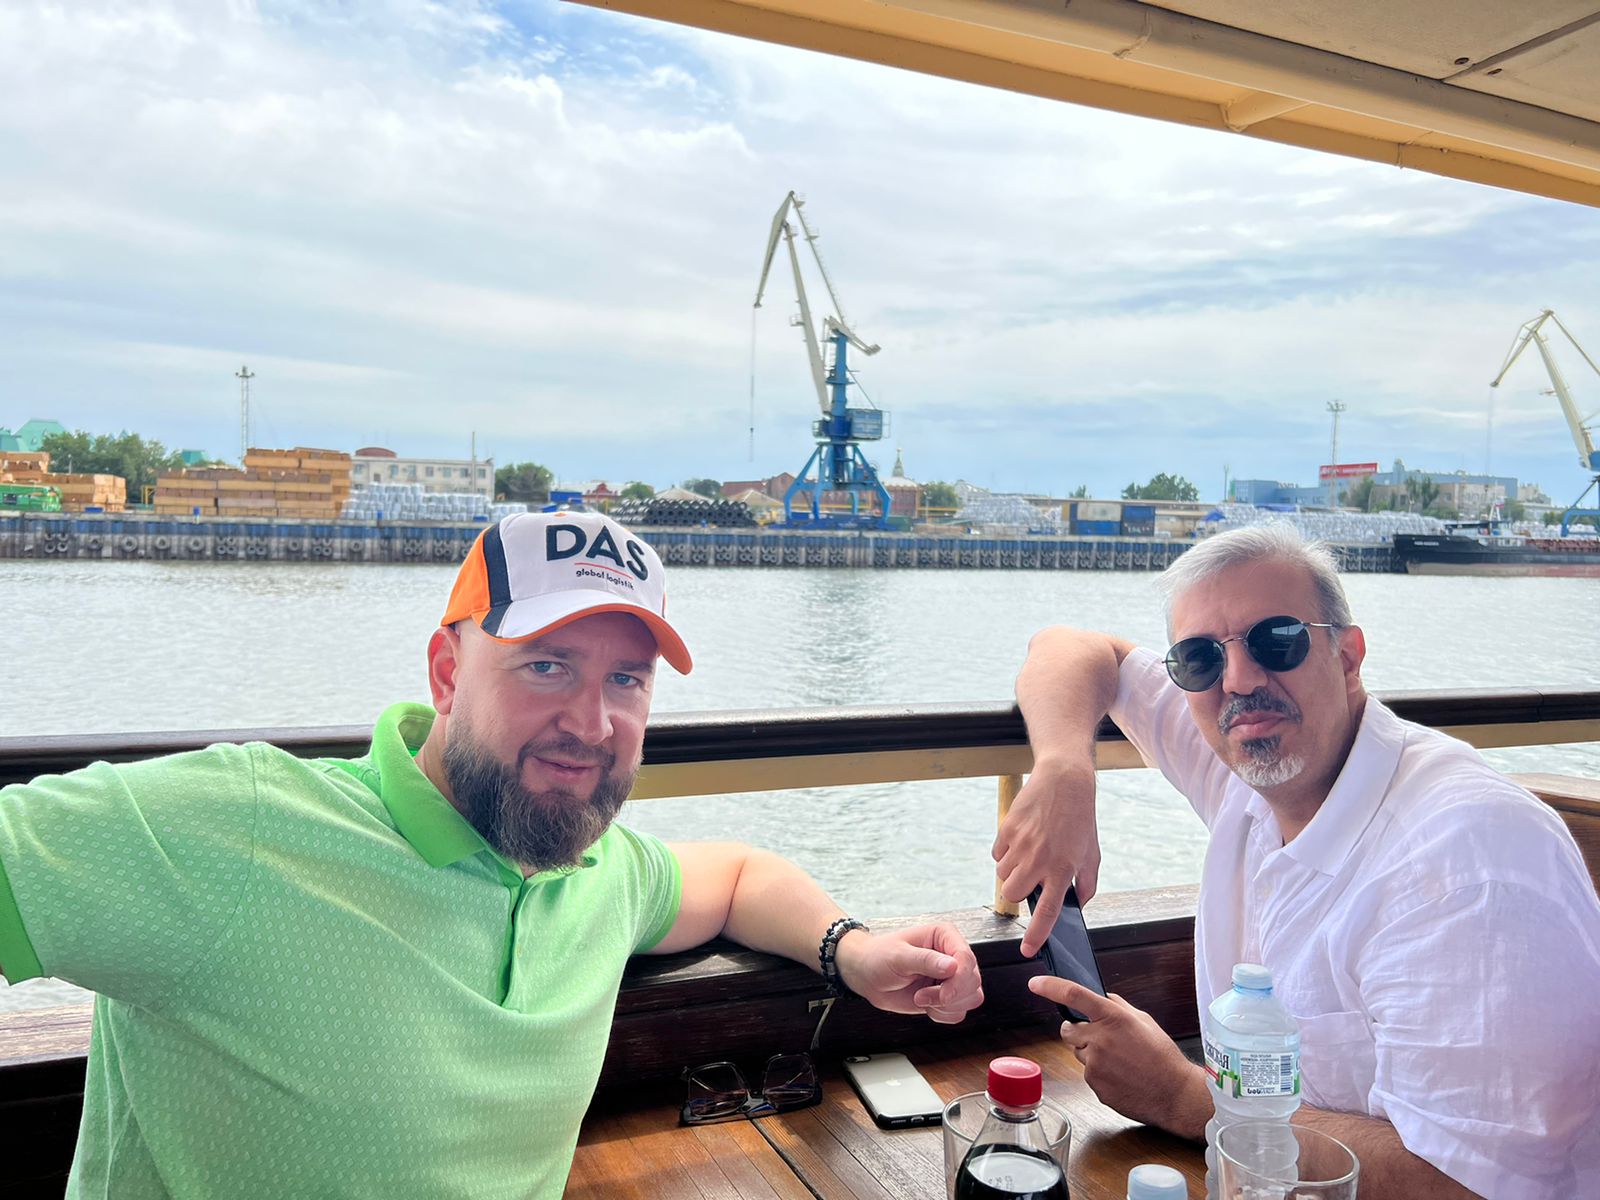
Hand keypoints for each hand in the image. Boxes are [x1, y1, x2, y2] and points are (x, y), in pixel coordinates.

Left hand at [837, 923, 983, 1023]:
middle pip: (973, 980)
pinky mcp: (947, 995)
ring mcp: (951, 976)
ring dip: (947, 1005)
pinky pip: (960, 1011)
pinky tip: (926, 1005)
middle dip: (950, 995)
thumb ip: (925, 960)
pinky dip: (944, 1014)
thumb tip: (952, 966)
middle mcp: (952, 955)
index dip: (959, 980)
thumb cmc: (878, 957)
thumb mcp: (898, 956)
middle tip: (923, 996)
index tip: (942, 994)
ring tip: (922, 998)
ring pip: (971, 997)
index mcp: (944, 936)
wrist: (866, 975)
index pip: (966, 958)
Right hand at [993, 758, 1101, 955]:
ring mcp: (1021, 844)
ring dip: (1012, 872)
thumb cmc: (1081, 818)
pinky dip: (1006, 853)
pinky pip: (997, 854)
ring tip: (1029, 854)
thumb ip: (1087, 885)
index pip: (1048, 912)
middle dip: (1018, 893)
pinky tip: (1021, 839)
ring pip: (1003, 875)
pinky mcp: (1007, 829)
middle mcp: (1040, 859)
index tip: (1027, 950)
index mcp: (1063, 869)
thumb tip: (1076, 906)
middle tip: (1030, 880)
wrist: (1064, 781)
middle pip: (1014, 895)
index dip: (1036, 934)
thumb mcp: (1093, 854)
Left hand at [1029, 976, 1208, 1137]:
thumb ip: (1118, 1007)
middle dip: (1076, 1031)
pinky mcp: (1094, 1085)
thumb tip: (1101, 997)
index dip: (1051, 987)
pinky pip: (1087, 1073)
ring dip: (1090, 1054)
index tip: (1036, 983)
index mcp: (1113, 1018)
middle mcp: (1100, 1039)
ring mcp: (1095, 1064)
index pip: (1074, 995)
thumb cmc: (1162, 1056)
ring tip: (1117, 1061)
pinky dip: (1098, 1073)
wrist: (1174, 1094)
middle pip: (1067, 1030)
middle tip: (1097, 1037)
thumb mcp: (1143, 1021)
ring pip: (1078, 1053)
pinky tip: (1119, 1076)